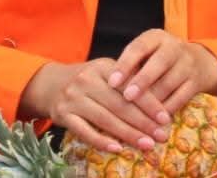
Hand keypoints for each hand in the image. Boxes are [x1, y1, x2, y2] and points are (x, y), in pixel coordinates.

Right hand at [20, 59, 169, 154]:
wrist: (51, 83)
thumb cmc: (90, 80)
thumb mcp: (107, 73)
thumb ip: (129, 83)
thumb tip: (160, 107)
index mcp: (104, 67)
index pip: (131, 87)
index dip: (150, 104)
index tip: (165, 119)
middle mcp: (87, 80)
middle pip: (120, 105)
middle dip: (143, 123)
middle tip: (161, 137)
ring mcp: (73, 98)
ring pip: (105, 119)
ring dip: (128, 135)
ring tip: (146, 145)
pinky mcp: (63, 115)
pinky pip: (84, 131)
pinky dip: (101, 141)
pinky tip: (118, 148)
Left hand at [108, 29, 216, 125]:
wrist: (199, 62)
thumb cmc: (158, 60)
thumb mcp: (147, 54)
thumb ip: (130, 67)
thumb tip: (107, 89)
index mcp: (156, 38)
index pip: (139, 47)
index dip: (125, 65)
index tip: (111, 82)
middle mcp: (174, 47)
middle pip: (159, 63)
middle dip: (142, 81)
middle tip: (127, 97)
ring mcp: (188, 64)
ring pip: (169, 83)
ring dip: (152, 101)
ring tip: (137, 115)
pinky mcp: (196, 82)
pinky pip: (181, 98)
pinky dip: (166, 110)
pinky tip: (153, 121)